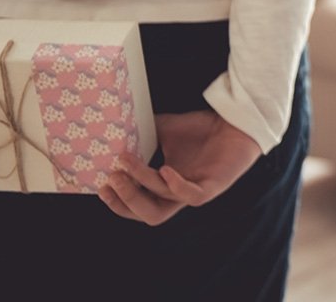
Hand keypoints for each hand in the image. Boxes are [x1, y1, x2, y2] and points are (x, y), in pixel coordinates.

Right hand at [99, 110, 260, 225]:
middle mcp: (179, 194)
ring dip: (141, 187)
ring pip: (164, 205)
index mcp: (165, 187)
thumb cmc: (201, 129)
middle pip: (149, 215)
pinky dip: (176, 186)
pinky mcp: (214, 186)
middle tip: (111, 177)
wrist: (234, 120)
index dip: (118, 202)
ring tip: (127, 163)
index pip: (138, 207)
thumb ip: (141, 133)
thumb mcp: (163, 130)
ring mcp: (196, 191)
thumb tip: (113, 126)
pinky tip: (164, 170)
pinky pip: (193, 196)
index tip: (100, 184)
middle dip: (126, 200)